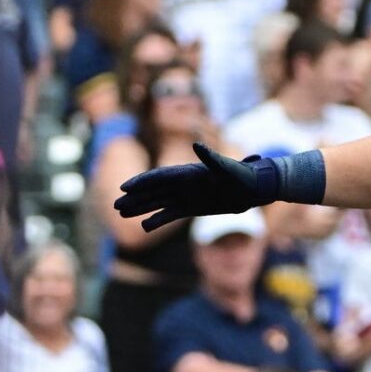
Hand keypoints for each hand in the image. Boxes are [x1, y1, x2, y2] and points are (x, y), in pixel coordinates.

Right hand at [114, 142, 278, 230]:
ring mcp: (187, 196)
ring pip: (158, 202)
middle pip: (154, 190)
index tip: (125, 188)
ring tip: (122, 214)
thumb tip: (197, 145)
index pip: (160, 177)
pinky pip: (171, 214)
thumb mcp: (228, 168)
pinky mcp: (193, 208)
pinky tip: (145, 226)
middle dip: (135, 197)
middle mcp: (184, 184)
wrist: (255, 189)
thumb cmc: (243, 176)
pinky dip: (158, 220)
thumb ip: (211, 158)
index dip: (142, 181)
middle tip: (115, 205)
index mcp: (189, 173)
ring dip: (141, 208)